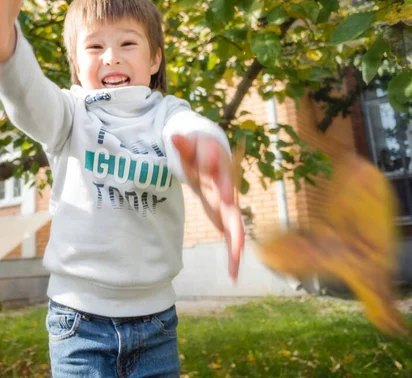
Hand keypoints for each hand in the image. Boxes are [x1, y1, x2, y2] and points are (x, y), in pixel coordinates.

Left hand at [172, 134, 244, 280]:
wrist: (211, 155)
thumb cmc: (199, 150)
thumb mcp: (190, 146)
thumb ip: (183, 144)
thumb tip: (173, 137)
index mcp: (221, 174)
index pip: (224, 182)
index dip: (225, 190)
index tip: (226, 200)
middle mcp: (228, 193)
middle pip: (234, 213)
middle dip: (236, 230)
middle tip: (238, 246)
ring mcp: (228, 207)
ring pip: (234, 229)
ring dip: (235, 248)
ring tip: (235, 270)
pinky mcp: (225, 217)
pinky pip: (229, 237)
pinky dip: (232, 254)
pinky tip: (233, 274)